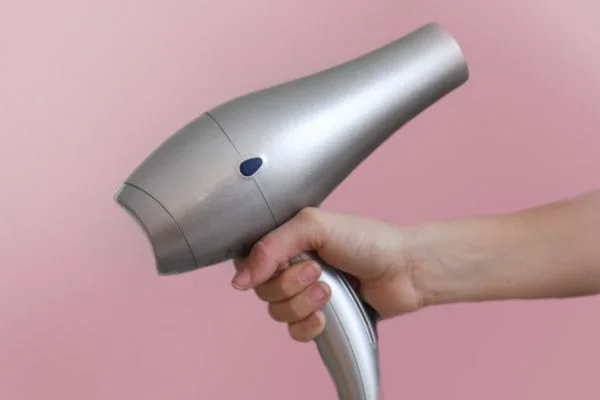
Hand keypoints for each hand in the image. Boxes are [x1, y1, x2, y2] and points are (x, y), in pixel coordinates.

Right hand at [231, 207, 428, 341]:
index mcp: (287, 240)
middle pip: (262, 290)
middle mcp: (292, 267)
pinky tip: (325, 316)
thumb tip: (240, 279)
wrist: (404, 269)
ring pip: (277, 312)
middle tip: (318, 271)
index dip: (256, 269)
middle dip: (289, 285)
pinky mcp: (319, 317)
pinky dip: (308, 326)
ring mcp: (305, 294)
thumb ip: (273, 246)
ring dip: (302, 304)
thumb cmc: (368, 239)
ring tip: (330, 290)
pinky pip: (295, 332)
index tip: (275, 268)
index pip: (248, 259)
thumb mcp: (315, 226)